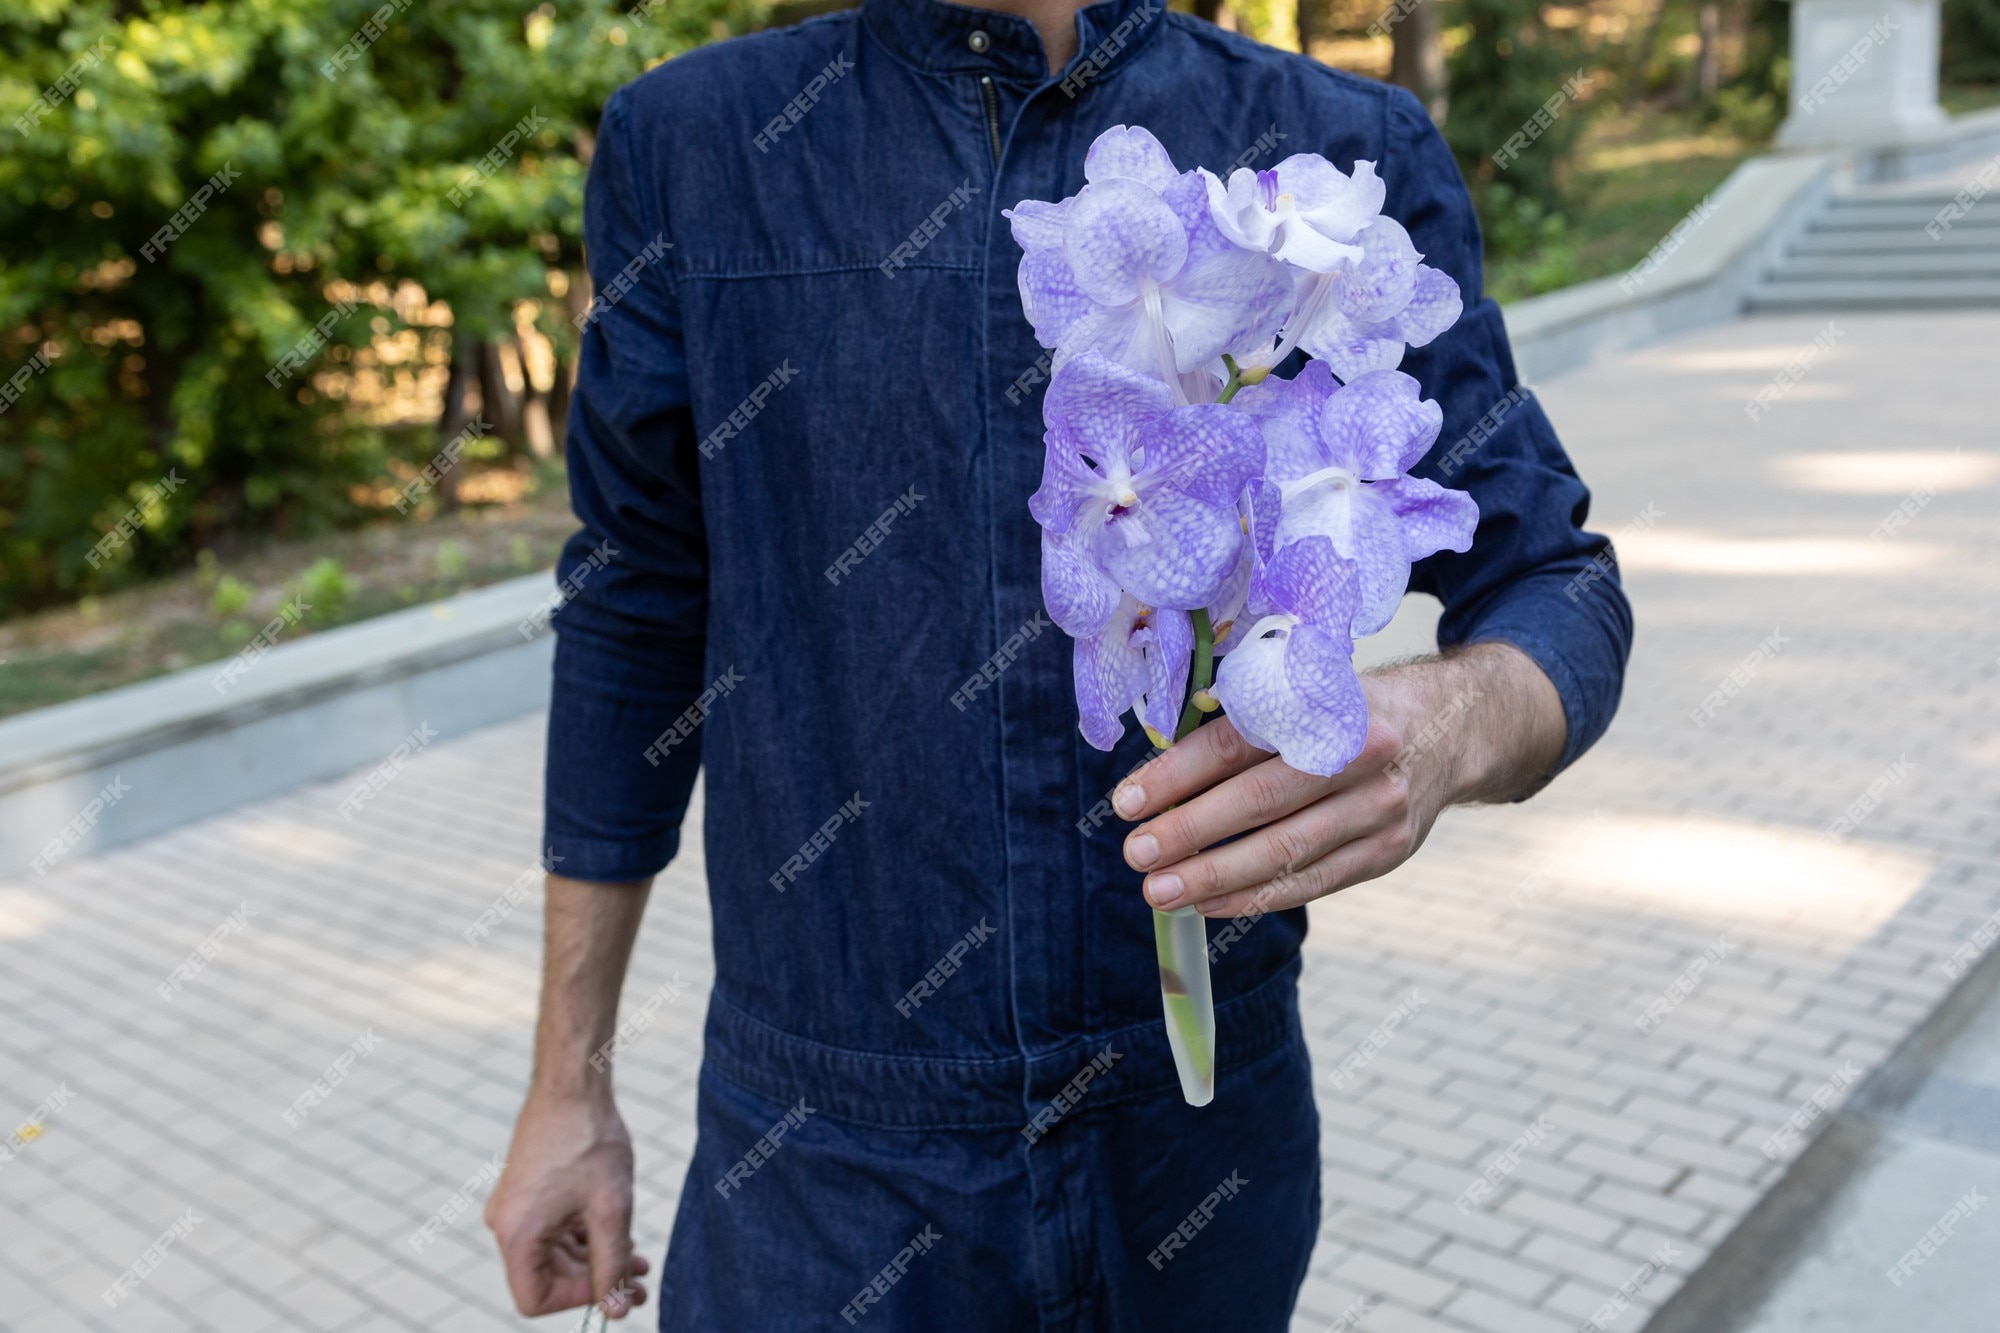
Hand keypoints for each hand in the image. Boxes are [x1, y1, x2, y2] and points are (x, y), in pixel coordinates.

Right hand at [485, 1089, 649, 1318]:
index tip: (617, 1285)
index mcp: (516, 1235)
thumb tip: (617, 1312)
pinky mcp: (528, 1192)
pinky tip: (620, 1231)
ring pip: (555, 1254)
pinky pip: (554, 1229)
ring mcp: (515, 1206)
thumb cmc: (590, 1142)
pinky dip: (585, 1235)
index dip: (579, 1300)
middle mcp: (506, 1224)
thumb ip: (613, 1266)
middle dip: (596, 1279)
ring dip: (596, 1258)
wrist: (574, 1085)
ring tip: (640, 1256)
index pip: (535, 1299)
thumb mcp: (610, 1210)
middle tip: (642, 1279)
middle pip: (548, 1277)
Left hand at [1115, 644, 1564, 917]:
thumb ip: (1244, 711)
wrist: (1452, 728)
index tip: (1126, 800)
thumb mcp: (1307, 684)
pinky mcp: (1387, 852)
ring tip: (1158, 890)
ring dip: (1214, 876)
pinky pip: (1311, 883)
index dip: (1178, 773)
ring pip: (1285, 852)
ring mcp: (1382, 809)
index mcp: (1331, 702)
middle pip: (1261, 801)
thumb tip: (1163, 753)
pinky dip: (1255, 897)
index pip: (1241, 742)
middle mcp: (1364, 755)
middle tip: (1136, 852)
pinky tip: (1207, 904)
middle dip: (1190, 832)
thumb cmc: (1350, 705)